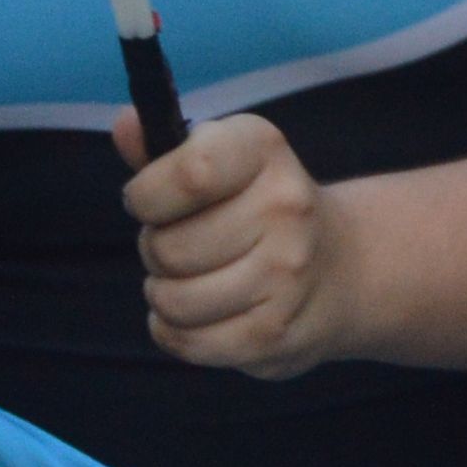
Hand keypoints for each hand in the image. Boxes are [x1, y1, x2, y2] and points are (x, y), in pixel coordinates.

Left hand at [122, 108, 352, 379]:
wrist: (342, 267)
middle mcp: (284, 207)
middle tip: (183, 244)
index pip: (189, 173)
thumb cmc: (254, 205)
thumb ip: (161, 148)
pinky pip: (186, 341)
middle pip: (167, 247)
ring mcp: (285, 274)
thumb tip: (124, 125)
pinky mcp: (274, 332)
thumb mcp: (217, 160)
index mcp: (263, 150)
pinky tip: (198, 313)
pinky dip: (174, 330)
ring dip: (164, 293)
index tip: (148, 200)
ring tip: (190, 279)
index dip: (147, 195)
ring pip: (172, 300)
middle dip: (154, 250)